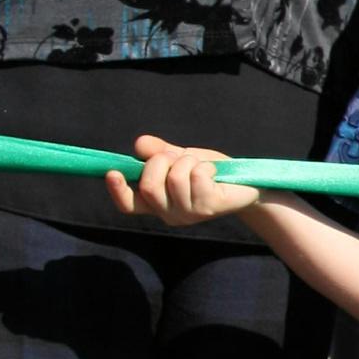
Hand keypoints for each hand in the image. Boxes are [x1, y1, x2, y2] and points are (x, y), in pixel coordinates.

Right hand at [108, 136, 264, 226]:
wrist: (246, 183)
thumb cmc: (210, 172)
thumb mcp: (181, 158)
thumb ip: (159, 152)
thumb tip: (139, 145)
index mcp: (158, 203)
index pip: (129, 205)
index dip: (117, 191)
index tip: (112, 172)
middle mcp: (169, 213)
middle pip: (148, 185)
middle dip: (160, 161)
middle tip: (178, 157)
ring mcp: (189, 213)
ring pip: (174, 178)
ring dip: (186, 161)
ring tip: (200, 165)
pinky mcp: (208, 207)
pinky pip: (196, 175)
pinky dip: (204, 165)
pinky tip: (214, 172)